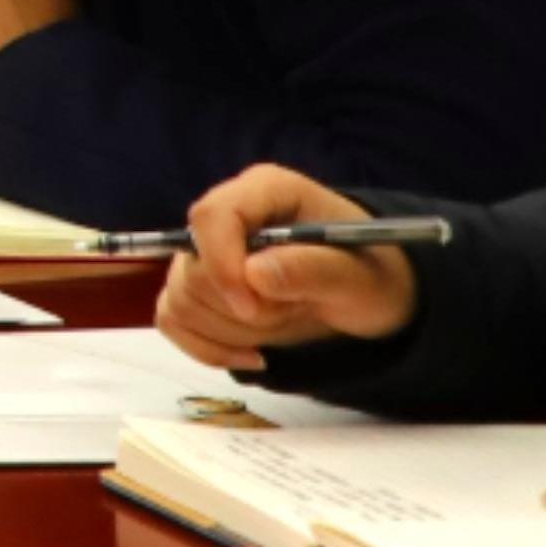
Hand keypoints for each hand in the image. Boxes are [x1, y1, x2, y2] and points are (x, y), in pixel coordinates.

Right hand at [154, 163, 420, 368]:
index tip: (252, 308)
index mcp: (264, 191)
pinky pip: (173, 320)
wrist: (371, 297)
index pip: (211, 216)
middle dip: (241, 309)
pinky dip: (207, 348)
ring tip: (282, 326)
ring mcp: (206, 252)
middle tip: (292, 314)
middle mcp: (227, 216)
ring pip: (180, 299)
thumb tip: (253, 274)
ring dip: (232, 331)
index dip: (221, 264)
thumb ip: (311, 270)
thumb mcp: (359, 278)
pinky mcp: (196, 288)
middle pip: (192, 268)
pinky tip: (250, 354)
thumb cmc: (373, 276)